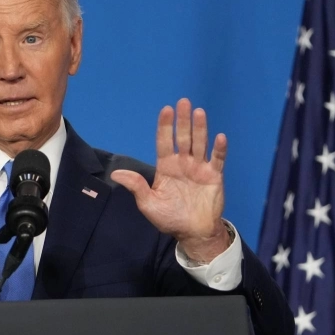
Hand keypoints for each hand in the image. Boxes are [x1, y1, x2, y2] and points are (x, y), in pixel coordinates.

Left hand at [110, 99, 229, 262]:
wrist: (193, 232)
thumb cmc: (169, 218)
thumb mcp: (148, 204)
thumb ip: (136, 186)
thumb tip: (116, 173)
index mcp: (166, 167)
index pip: (164, 142)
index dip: (165, 127)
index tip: (166, 110)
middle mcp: (183, 163)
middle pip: (183, 138)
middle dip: (183, 121)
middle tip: (183, 102)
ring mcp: (200, 168)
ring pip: (200, 144)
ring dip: (200, 128)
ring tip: (199, 112)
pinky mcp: (215, 176)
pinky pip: (217, 159)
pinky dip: (219, 149)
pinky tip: (219, 137)